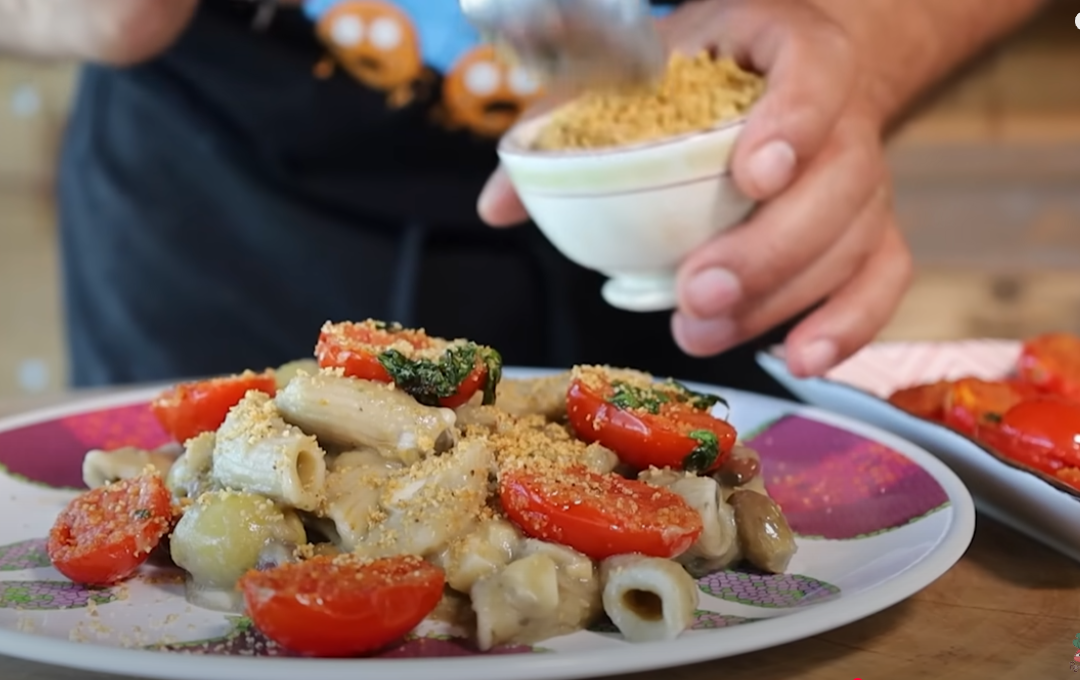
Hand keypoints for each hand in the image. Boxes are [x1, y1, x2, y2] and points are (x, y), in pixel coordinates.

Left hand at [478, 0, 912, 377]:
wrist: (789, 79)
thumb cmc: (706, 76)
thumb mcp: (641, 71)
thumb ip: (569, 126)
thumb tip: (497, 206)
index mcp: (790, 49)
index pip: (816, 73)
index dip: (795, 122)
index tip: (753, 172)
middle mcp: (844, 114)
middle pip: (840, 180)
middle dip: (767, 247)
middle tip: (697, 291)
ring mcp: (866, 178)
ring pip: (854, 241)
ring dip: (782, 299)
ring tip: (703, 332)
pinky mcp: (874, 230)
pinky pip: (883, 281)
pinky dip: (847, 325)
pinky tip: (798, 358)